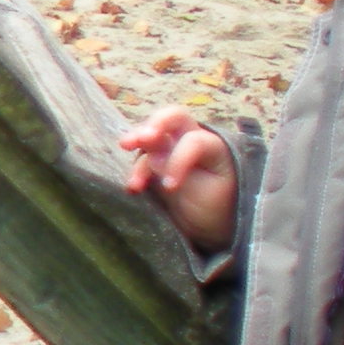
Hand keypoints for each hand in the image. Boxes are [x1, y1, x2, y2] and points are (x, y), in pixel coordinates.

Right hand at [120, 106, 236, 249]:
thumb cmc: (218, 209)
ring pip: (152, 134)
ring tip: (125, 149)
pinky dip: (134, 168)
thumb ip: (183, 172)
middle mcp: (191, 140)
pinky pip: (141, 156)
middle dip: (155, 124)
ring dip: (137, 141)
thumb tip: (153, 158)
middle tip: (141, 139)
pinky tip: (132, 188)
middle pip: (173, 117)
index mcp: (213, 147)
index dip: (178, 160)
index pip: (193, 141)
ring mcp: (171, 149)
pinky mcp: (155, 162)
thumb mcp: (209, 194)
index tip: (170, 187)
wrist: (211, 227)